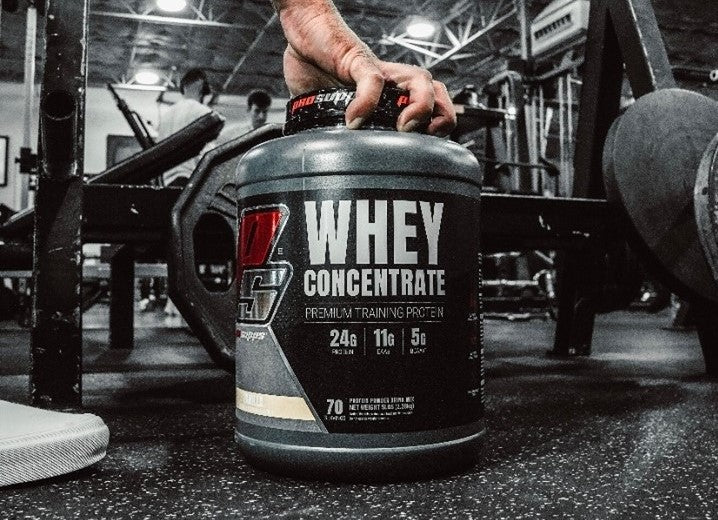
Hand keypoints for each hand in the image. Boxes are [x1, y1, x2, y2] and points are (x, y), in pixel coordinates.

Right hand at [274, 0, 455, 135]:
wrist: (303, 31)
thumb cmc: (318, 69)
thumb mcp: (333, 111)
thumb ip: (340, 132)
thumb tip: (334, 162)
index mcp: (391, 95)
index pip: (432, 108)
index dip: (438, 128)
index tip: (424, 150)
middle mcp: (391, 81)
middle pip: (437, 94)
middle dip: (441, 118)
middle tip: (421, 137)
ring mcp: (378, 70)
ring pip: (420, 81)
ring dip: (420, 106)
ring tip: (402, 127)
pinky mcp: (357, 59)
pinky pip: (372, 79)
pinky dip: (367, 102)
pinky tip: (353, 120)